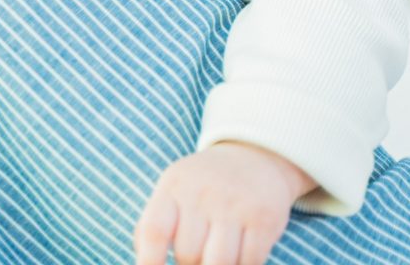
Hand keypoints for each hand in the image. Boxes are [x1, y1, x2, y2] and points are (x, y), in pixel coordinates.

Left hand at [133, 141, 315, 264]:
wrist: (254, 157)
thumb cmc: (203, 187)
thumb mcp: (173, 191)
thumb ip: (153, 227)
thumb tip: (144, 263)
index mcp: (174, 185)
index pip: (154, 231)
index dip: (148, 261)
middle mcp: (204, 192)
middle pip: (188, 254)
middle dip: (189, 264)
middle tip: (197, 253)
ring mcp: (236, 205)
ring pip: (219, 263)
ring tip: (213, 256)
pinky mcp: (265, 219)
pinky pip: (249, 262)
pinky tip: (239, 253)